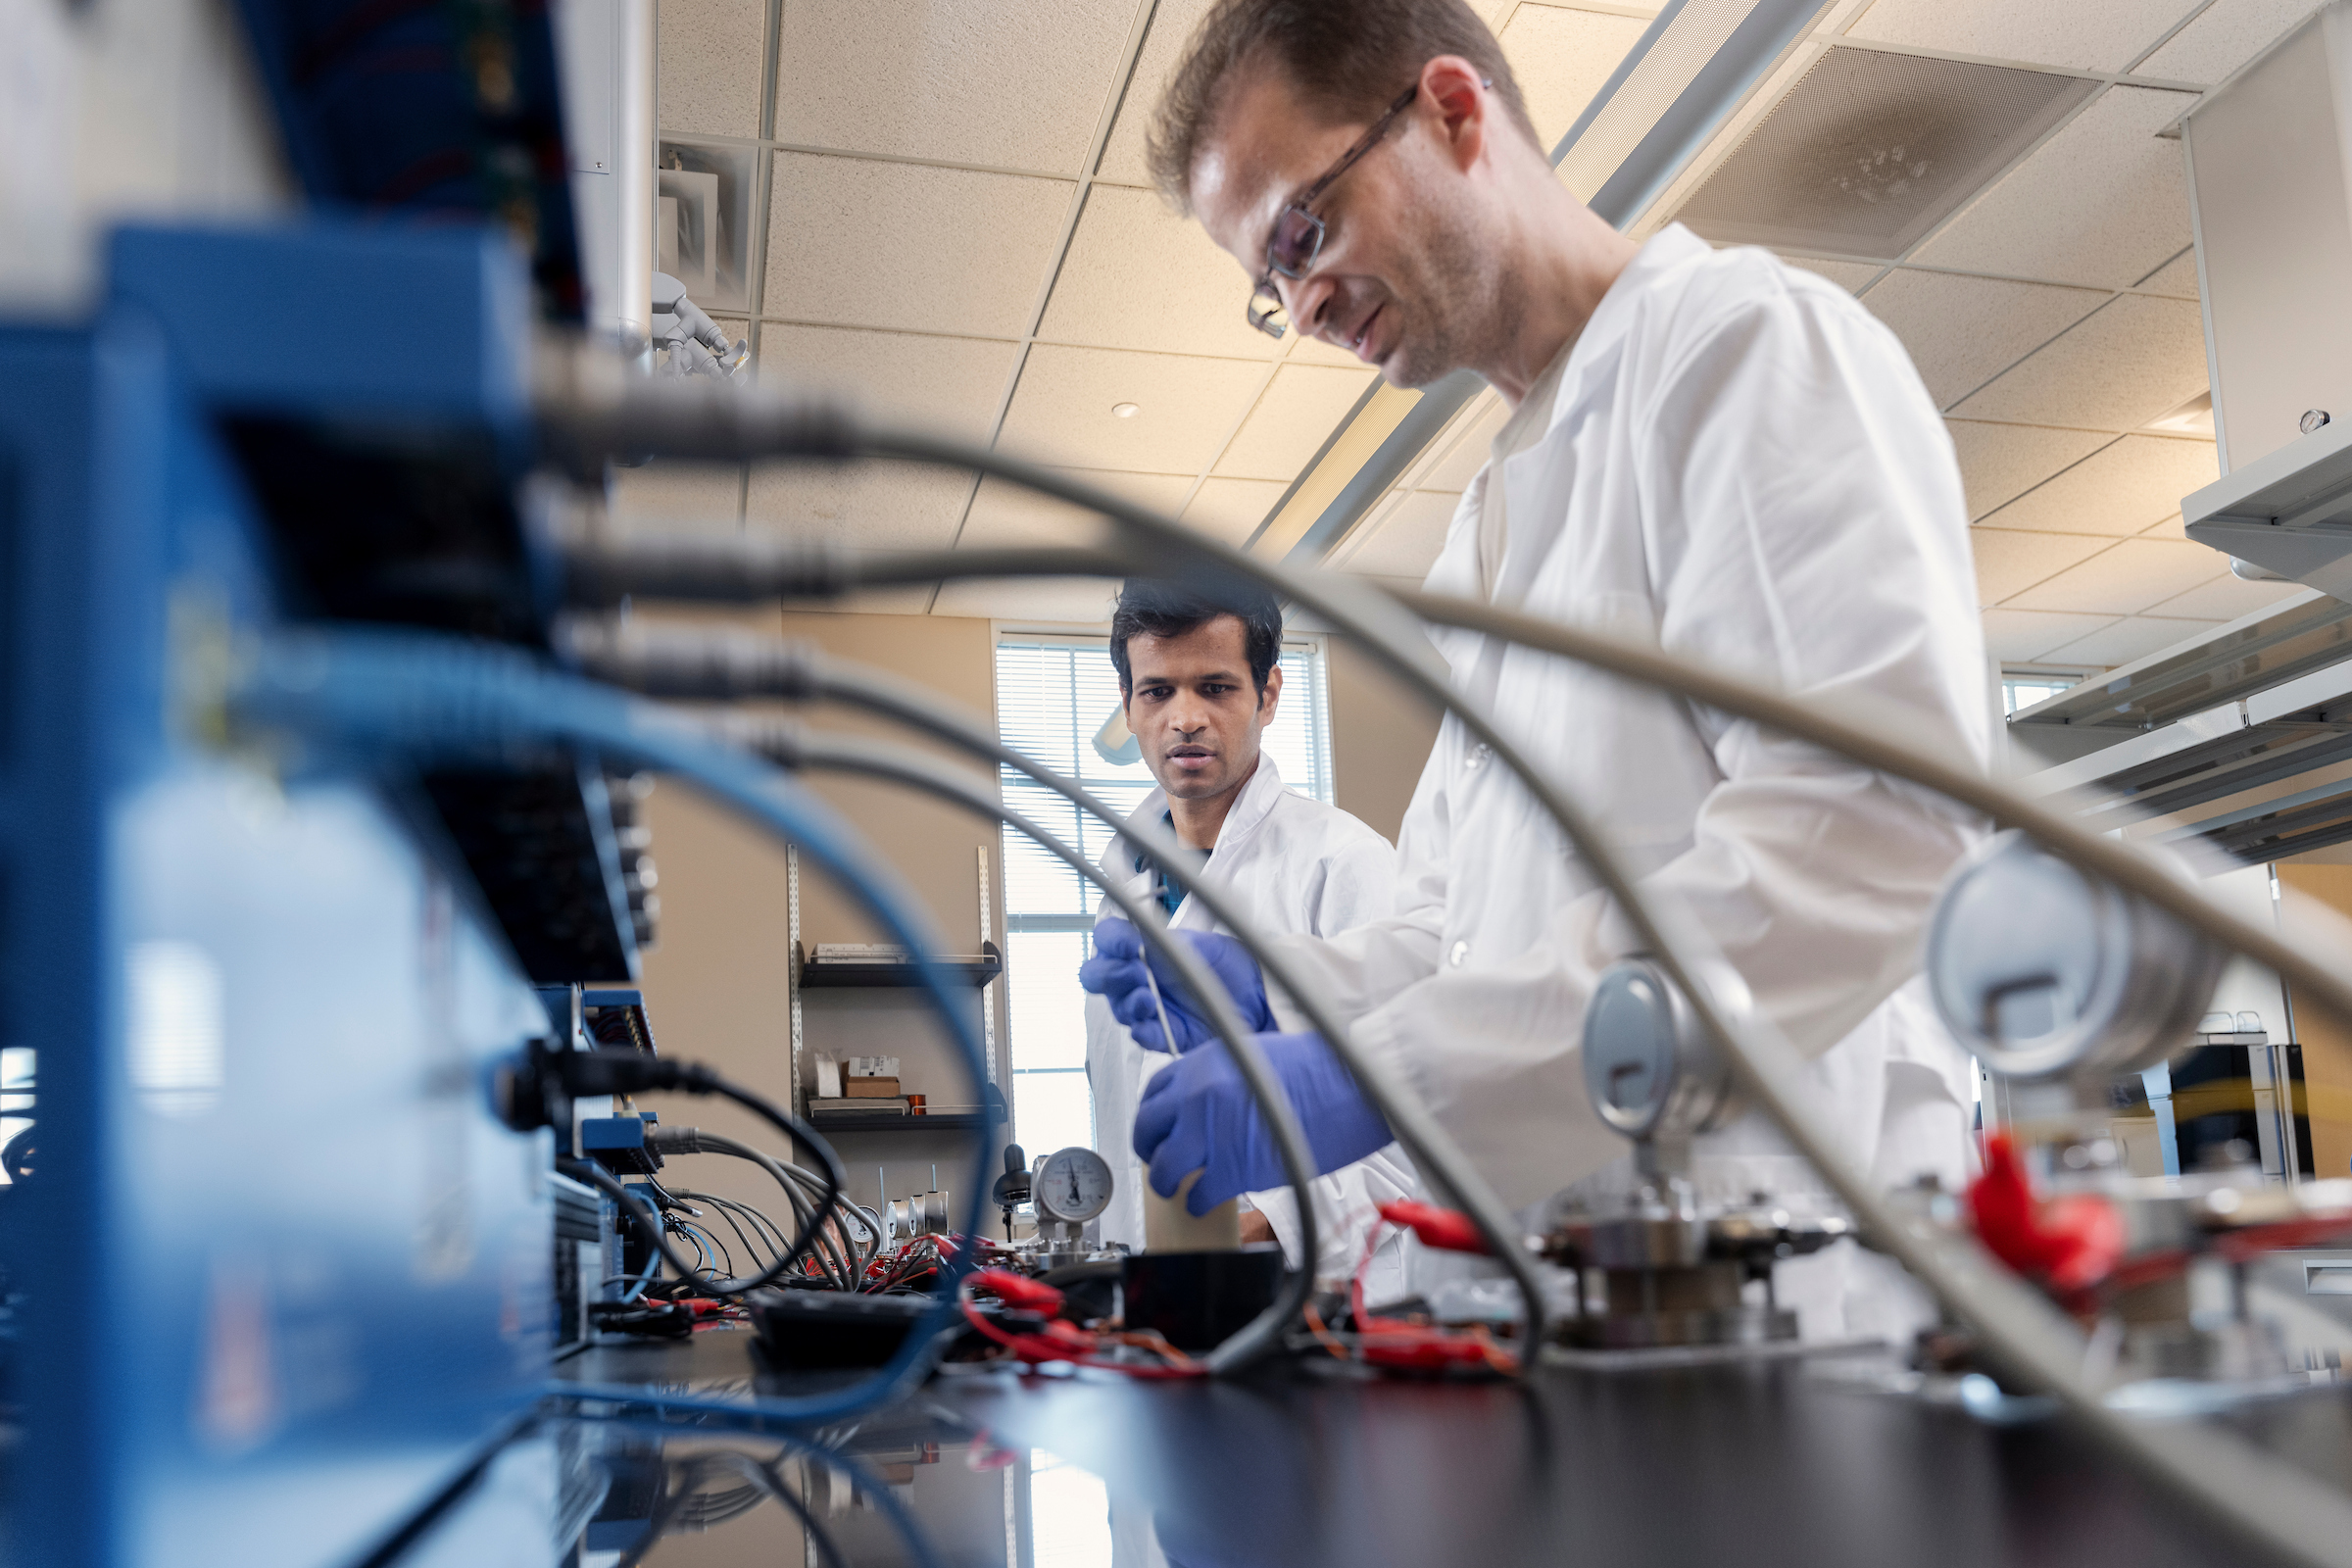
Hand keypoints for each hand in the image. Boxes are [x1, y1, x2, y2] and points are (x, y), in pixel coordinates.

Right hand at [1077, 918, 1272, 1052]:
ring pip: (1118, 1007)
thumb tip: (1139, 941)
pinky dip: (1143, 1031)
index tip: (1129, 943)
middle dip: (1111, 974)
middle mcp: (1135, 978)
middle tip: (1136, 971)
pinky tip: (1150, 1024)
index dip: (1111, 940)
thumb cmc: (1225, 962)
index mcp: (1139, 948)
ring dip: (1129, 1001)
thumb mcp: (1198, 943)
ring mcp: (1147, 1007)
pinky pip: (1142, 1035)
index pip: (1107, 939)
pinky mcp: (1163, 1035)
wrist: (1257, 992)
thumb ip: (1165, 943)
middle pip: (1098, 977)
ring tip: (1148, 998)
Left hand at [1131, 1031, 1391, 1213]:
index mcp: (1203, 1062)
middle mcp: (1196, 1095)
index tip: (1158, 1127)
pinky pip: (1197, 1194)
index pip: (1156, 1091)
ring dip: (1164, 1181)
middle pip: (1148, 1128)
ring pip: (1163, 1167)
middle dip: (1148, 1148)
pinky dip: (1196, 1202)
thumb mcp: (1256, 1055)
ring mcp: (1209, 1132)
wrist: (1349, 1088)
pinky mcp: (1231, 1168)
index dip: (1153, 1114)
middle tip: (1158, 1159)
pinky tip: (1203, 1202)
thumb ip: (1223, 1077)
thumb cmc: (1319, 1069)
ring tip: (1173, 1187)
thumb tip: (1211, 1102)